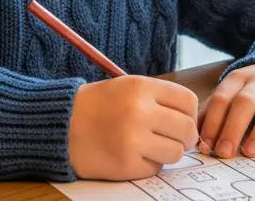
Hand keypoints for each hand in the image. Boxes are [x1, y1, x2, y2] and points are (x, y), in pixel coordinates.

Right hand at [68, 76, 198, 179]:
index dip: (191, 114)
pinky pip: (155, 168)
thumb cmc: (99, 105)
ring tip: (151, 146)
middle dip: (186, 137)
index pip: (188, 102)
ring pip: (176, 152)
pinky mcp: (126, 164)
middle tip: (176, 139)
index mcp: (142, 88)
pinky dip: (149, 164)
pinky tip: (133, 155)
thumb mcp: (128, 86)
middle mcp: (140, 112)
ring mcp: (133, 140)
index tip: (183, 120)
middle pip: (187, 129)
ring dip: (168, 152)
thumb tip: (193, 119)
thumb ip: (160, 98)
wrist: (61, 126)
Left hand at [197, 64, 254, 158]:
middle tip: (225, 153)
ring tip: (251, 152)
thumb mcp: (233, 93)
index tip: (206, 146)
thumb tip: (197, 139)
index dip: (213, 122)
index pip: (222, 98)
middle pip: (245, 101)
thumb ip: (215, 112)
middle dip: (233, 128)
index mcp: (238, 78)